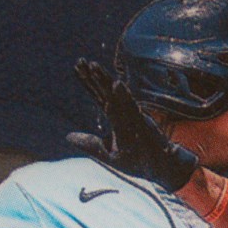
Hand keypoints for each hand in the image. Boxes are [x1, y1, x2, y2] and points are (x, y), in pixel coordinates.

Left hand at [69, 60, 197, 191]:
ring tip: (94, 66)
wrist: (160, 167)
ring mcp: (133, 115)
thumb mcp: (106, 153)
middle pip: (105, 91)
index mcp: (115, 116)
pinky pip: (132, 108)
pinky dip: (124, 95)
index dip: (87, 82)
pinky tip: (116, 84)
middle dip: (93, 76)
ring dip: (106, 80)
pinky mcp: (143, 122)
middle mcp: (123, 112)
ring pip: (117, 95)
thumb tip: (67, 136)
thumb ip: (89, 143)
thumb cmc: (136, 159)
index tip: (77, 67)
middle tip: (81, 61)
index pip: (98, 95)